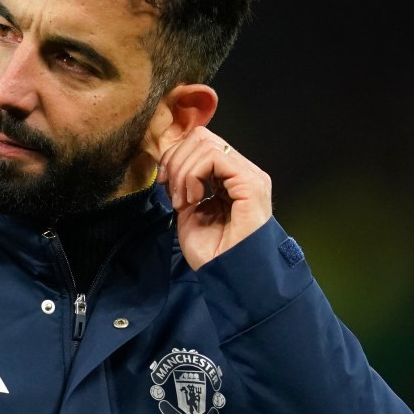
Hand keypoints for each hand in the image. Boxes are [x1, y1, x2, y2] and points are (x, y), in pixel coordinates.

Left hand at [156, 126, 272, 269]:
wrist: (230, 276)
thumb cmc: (212, 252)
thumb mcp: (189, 210)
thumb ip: (183, 184)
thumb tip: (168, 163)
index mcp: (229, 176)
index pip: (199, 143)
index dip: (174, 157)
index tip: (163, 185)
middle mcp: (242, 171)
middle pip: (200, 137)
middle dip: (176, 161)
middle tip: (173, 194)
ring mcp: (249, 175)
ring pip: (204, 144)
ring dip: (183, 171)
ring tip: (184, 201)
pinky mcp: (250, 183)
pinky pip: (214, 157)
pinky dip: (193, 175)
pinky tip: (193, 199)